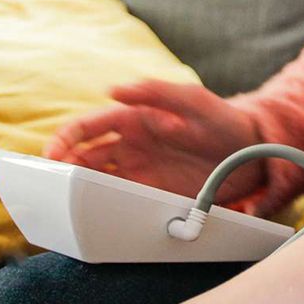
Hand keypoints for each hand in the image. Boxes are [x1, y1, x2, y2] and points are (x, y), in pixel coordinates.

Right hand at [43, 79, 263, 201]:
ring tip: (68, 202)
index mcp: (133, 118)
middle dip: (63, 169)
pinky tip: (95, 214)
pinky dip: (104, 207)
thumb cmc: (222, 119)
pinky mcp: (152, 194)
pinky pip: (119, 201)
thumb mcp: (193, 99)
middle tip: (54, 185)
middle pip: (83, 158)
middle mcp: (130, 146)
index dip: (65, 139)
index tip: (52, 154)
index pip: (87, 127)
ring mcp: (139, 171)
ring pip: (95, 181)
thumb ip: (155, 91)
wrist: (252, 154)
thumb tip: (113, 89)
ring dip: (78, 190)